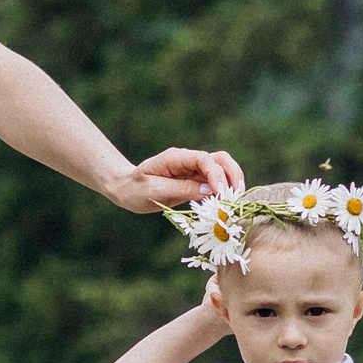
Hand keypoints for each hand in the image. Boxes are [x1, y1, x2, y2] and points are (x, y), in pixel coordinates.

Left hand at [108, 148, 243, 212]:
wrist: (125, 189)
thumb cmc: (135, 189)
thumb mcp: (155, 191)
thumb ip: (182, 189)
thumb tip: (209, 191)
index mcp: (176, 158)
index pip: (205, 160)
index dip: (216, 175)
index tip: (220, 194)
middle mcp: (188, 160)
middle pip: (220, 159)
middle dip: (232, 175)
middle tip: (236, 196)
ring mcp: (193, 170)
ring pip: (221, 169)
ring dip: (231, 183)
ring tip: (234, 201)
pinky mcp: (195, 181)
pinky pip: (214, 183)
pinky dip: (223, 192)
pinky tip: (225, 205)